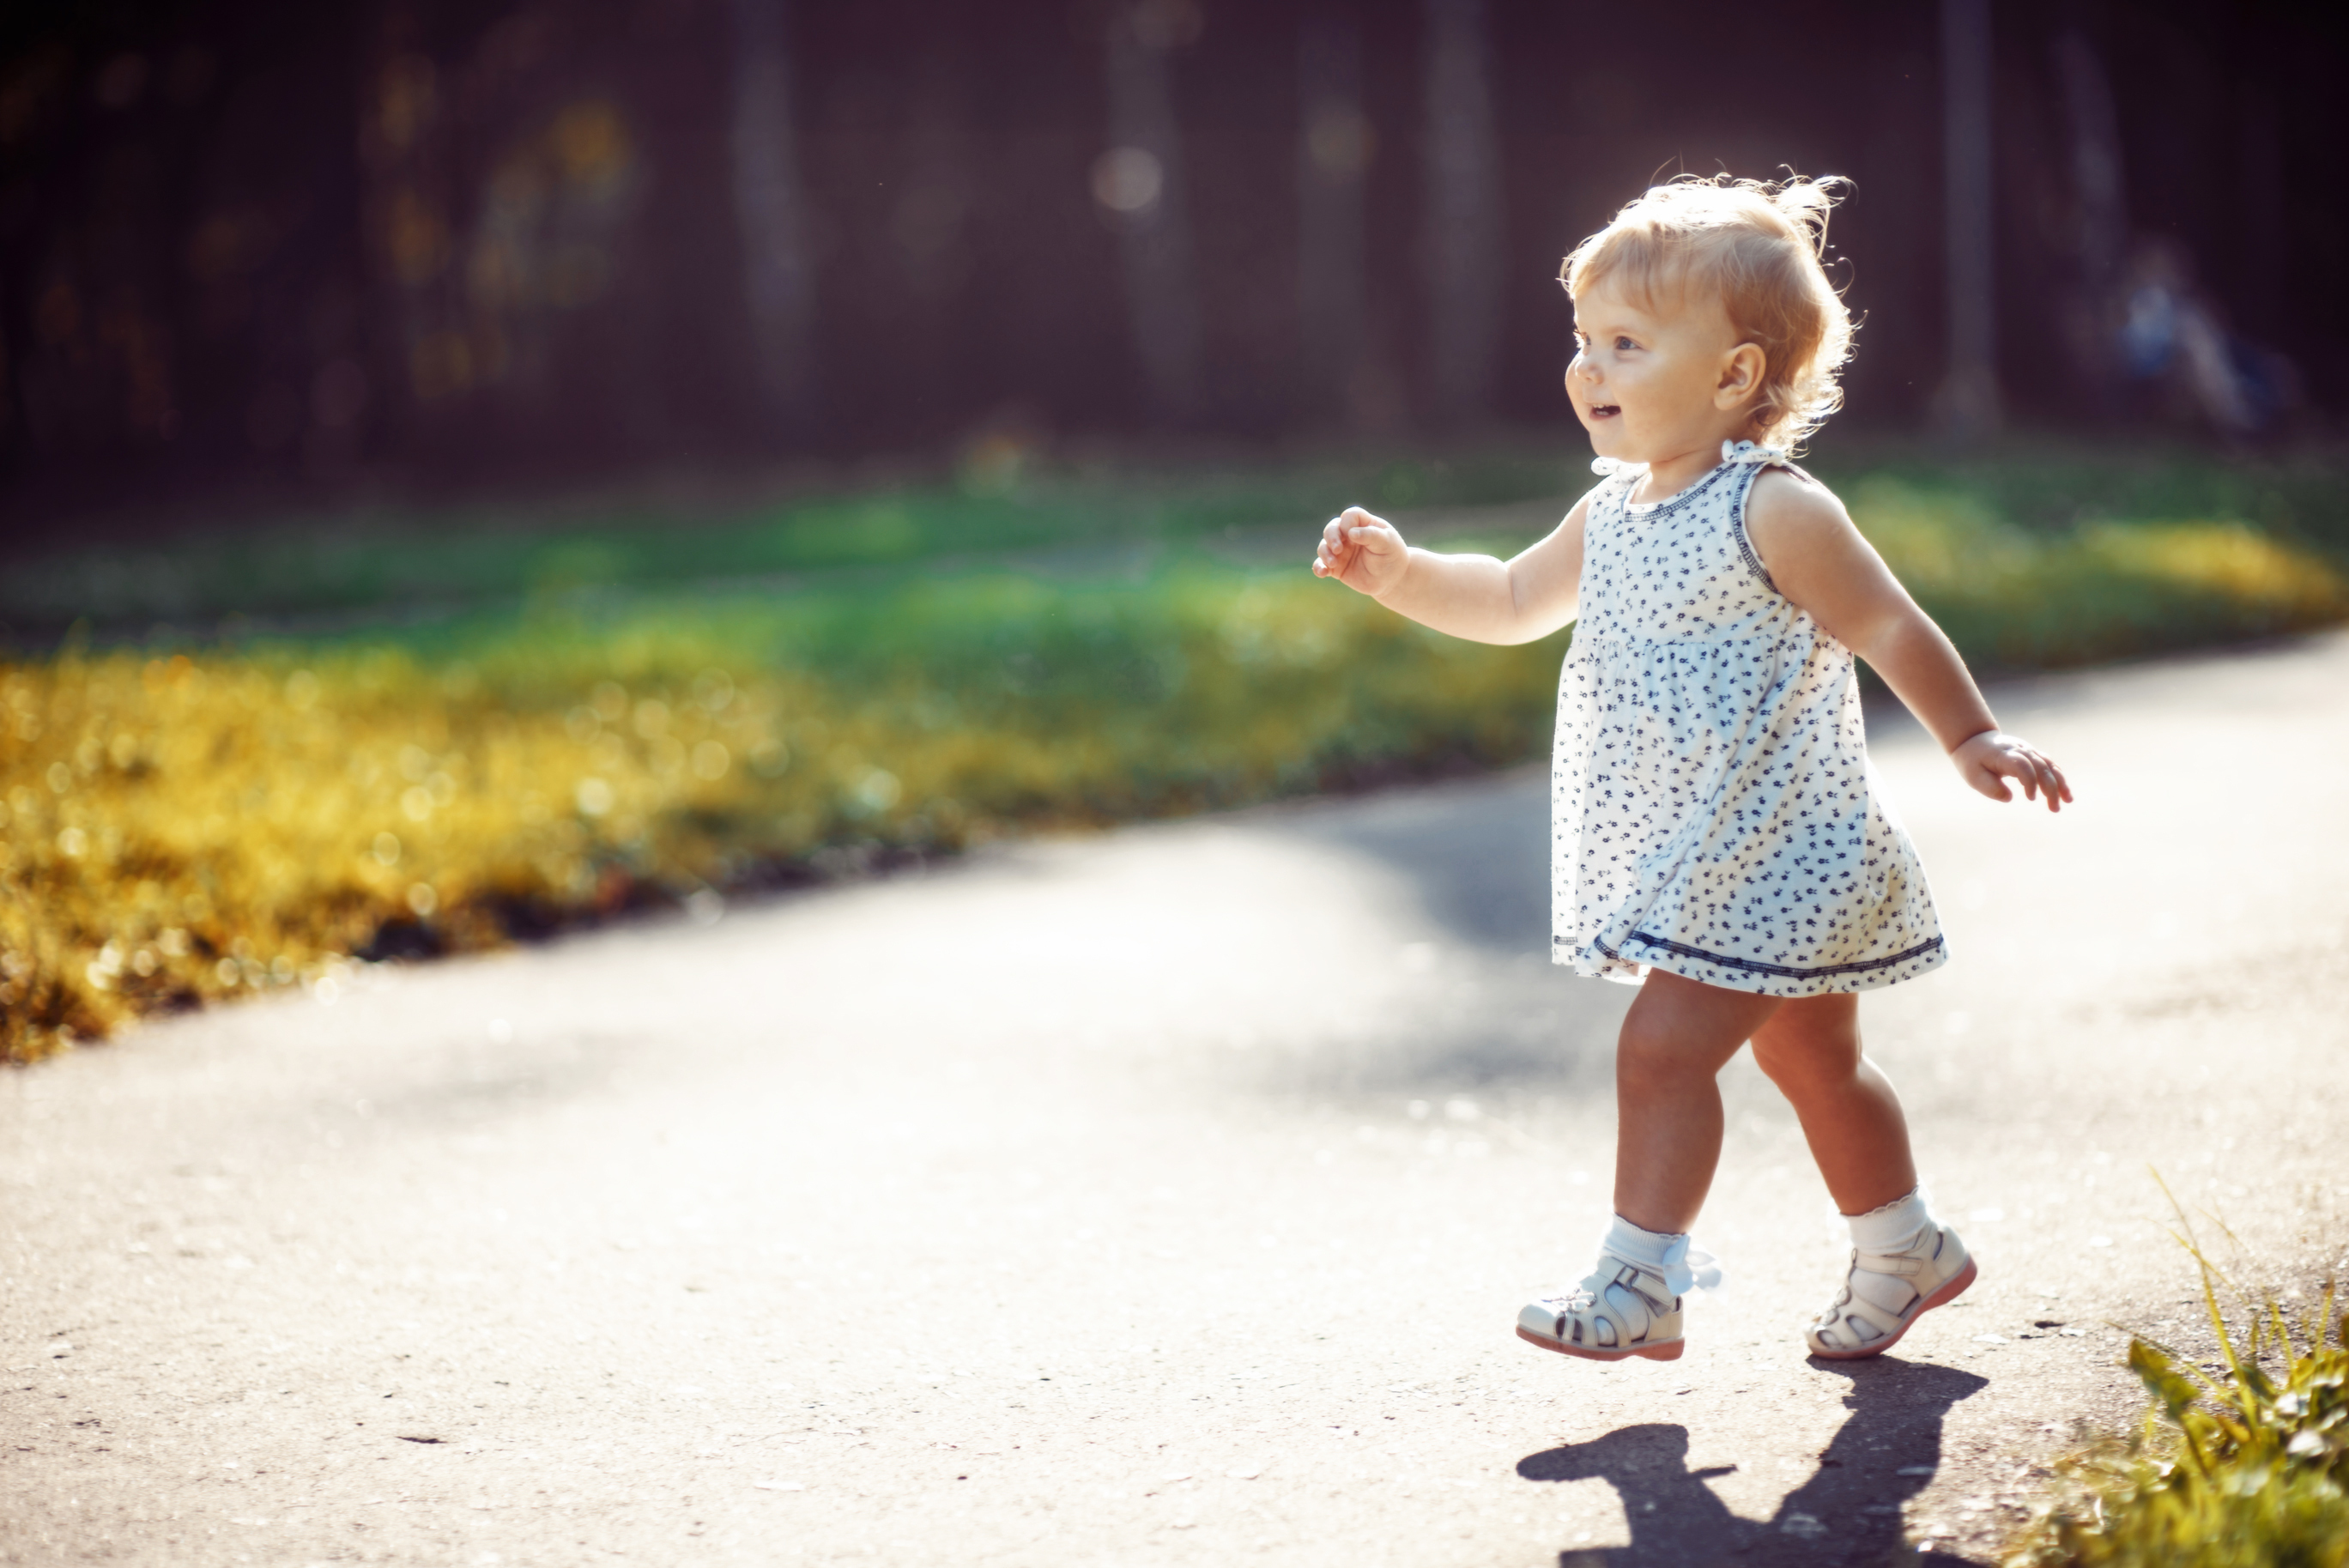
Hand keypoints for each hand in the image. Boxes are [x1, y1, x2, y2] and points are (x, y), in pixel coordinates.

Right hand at [1310, 507, 1409, 597]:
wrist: (1392, 579)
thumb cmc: (1392, 556)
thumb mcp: (1387, 543)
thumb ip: (1371, 535)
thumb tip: (1351, 533)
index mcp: (1363, 524)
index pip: (1349, 516)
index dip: (1347, 523)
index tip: (1352, 536)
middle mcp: (1348, 535)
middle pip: (1332, 528)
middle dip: (1331, 537)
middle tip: (1338, 549)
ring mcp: (1341, 551)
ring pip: (1324, 546)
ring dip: (1325, 553)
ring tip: (1333, 563)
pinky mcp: (1336, 567)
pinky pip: (1321, 565)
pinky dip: (1319, 568)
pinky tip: (1322, 573)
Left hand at [1949, 730, 2072, 812]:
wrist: (1975, 739)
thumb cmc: (1973, 761)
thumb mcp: (1973, 776)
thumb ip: (1989, 787)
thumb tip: (2009, 798)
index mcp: (2003, 754)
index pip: (2022, 765)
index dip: (2030, 781)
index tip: (2031, 798)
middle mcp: (2019, 749)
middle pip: (2040, 766)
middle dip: (2050, 788)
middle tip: (2054, 808)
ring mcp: (2028, 750)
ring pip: (2049, 765)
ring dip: (2060, 783)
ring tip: (2067, 801)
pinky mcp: (2033, 753)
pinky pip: (2050, 764)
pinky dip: (2059, 778)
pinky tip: (2065, 794)